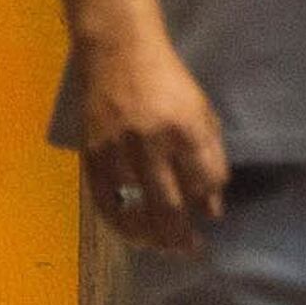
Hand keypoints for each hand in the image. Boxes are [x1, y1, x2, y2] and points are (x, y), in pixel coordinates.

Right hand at [76, 27, 229, 256]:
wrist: (119, 54)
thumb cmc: (168, 82)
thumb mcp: (200, 110)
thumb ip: (209, 154)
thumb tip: (211, 202)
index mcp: (186, 129)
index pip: (206, 180)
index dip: (211, 203)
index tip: (212, 217)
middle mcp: (152, 144)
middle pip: (170, 205)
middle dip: (183, 235)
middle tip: (191, 250)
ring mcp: (119, 151)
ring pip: (136, 209)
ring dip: (152, 236)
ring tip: (163, 249)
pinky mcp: (93, 155)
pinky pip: (106, 202)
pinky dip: (120, 224)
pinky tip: (132, 235)